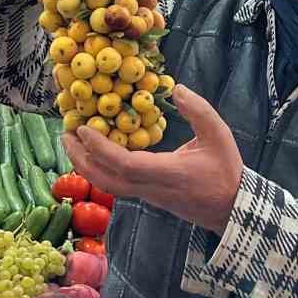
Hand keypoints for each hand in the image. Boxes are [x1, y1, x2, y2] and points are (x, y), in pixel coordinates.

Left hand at [61, 85, 242, 234]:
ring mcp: (147, 196)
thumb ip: (198, 110)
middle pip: (105, 180)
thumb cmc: (225, 171)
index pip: (124, 164)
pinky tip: (96, 153)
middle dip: (80, 159)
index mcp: (167, 173)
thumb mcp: (219, 134)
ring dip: (86, 166)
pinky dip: (100, 169)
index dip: (99, 148)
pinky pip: (116, 185)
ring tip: (74, 144)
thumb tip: (176, 89)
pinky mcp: (148, 197)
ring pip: (107, 186)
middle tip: (65, 135)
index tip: (82, 129)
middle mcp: (151, 188)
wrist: (231, 208)